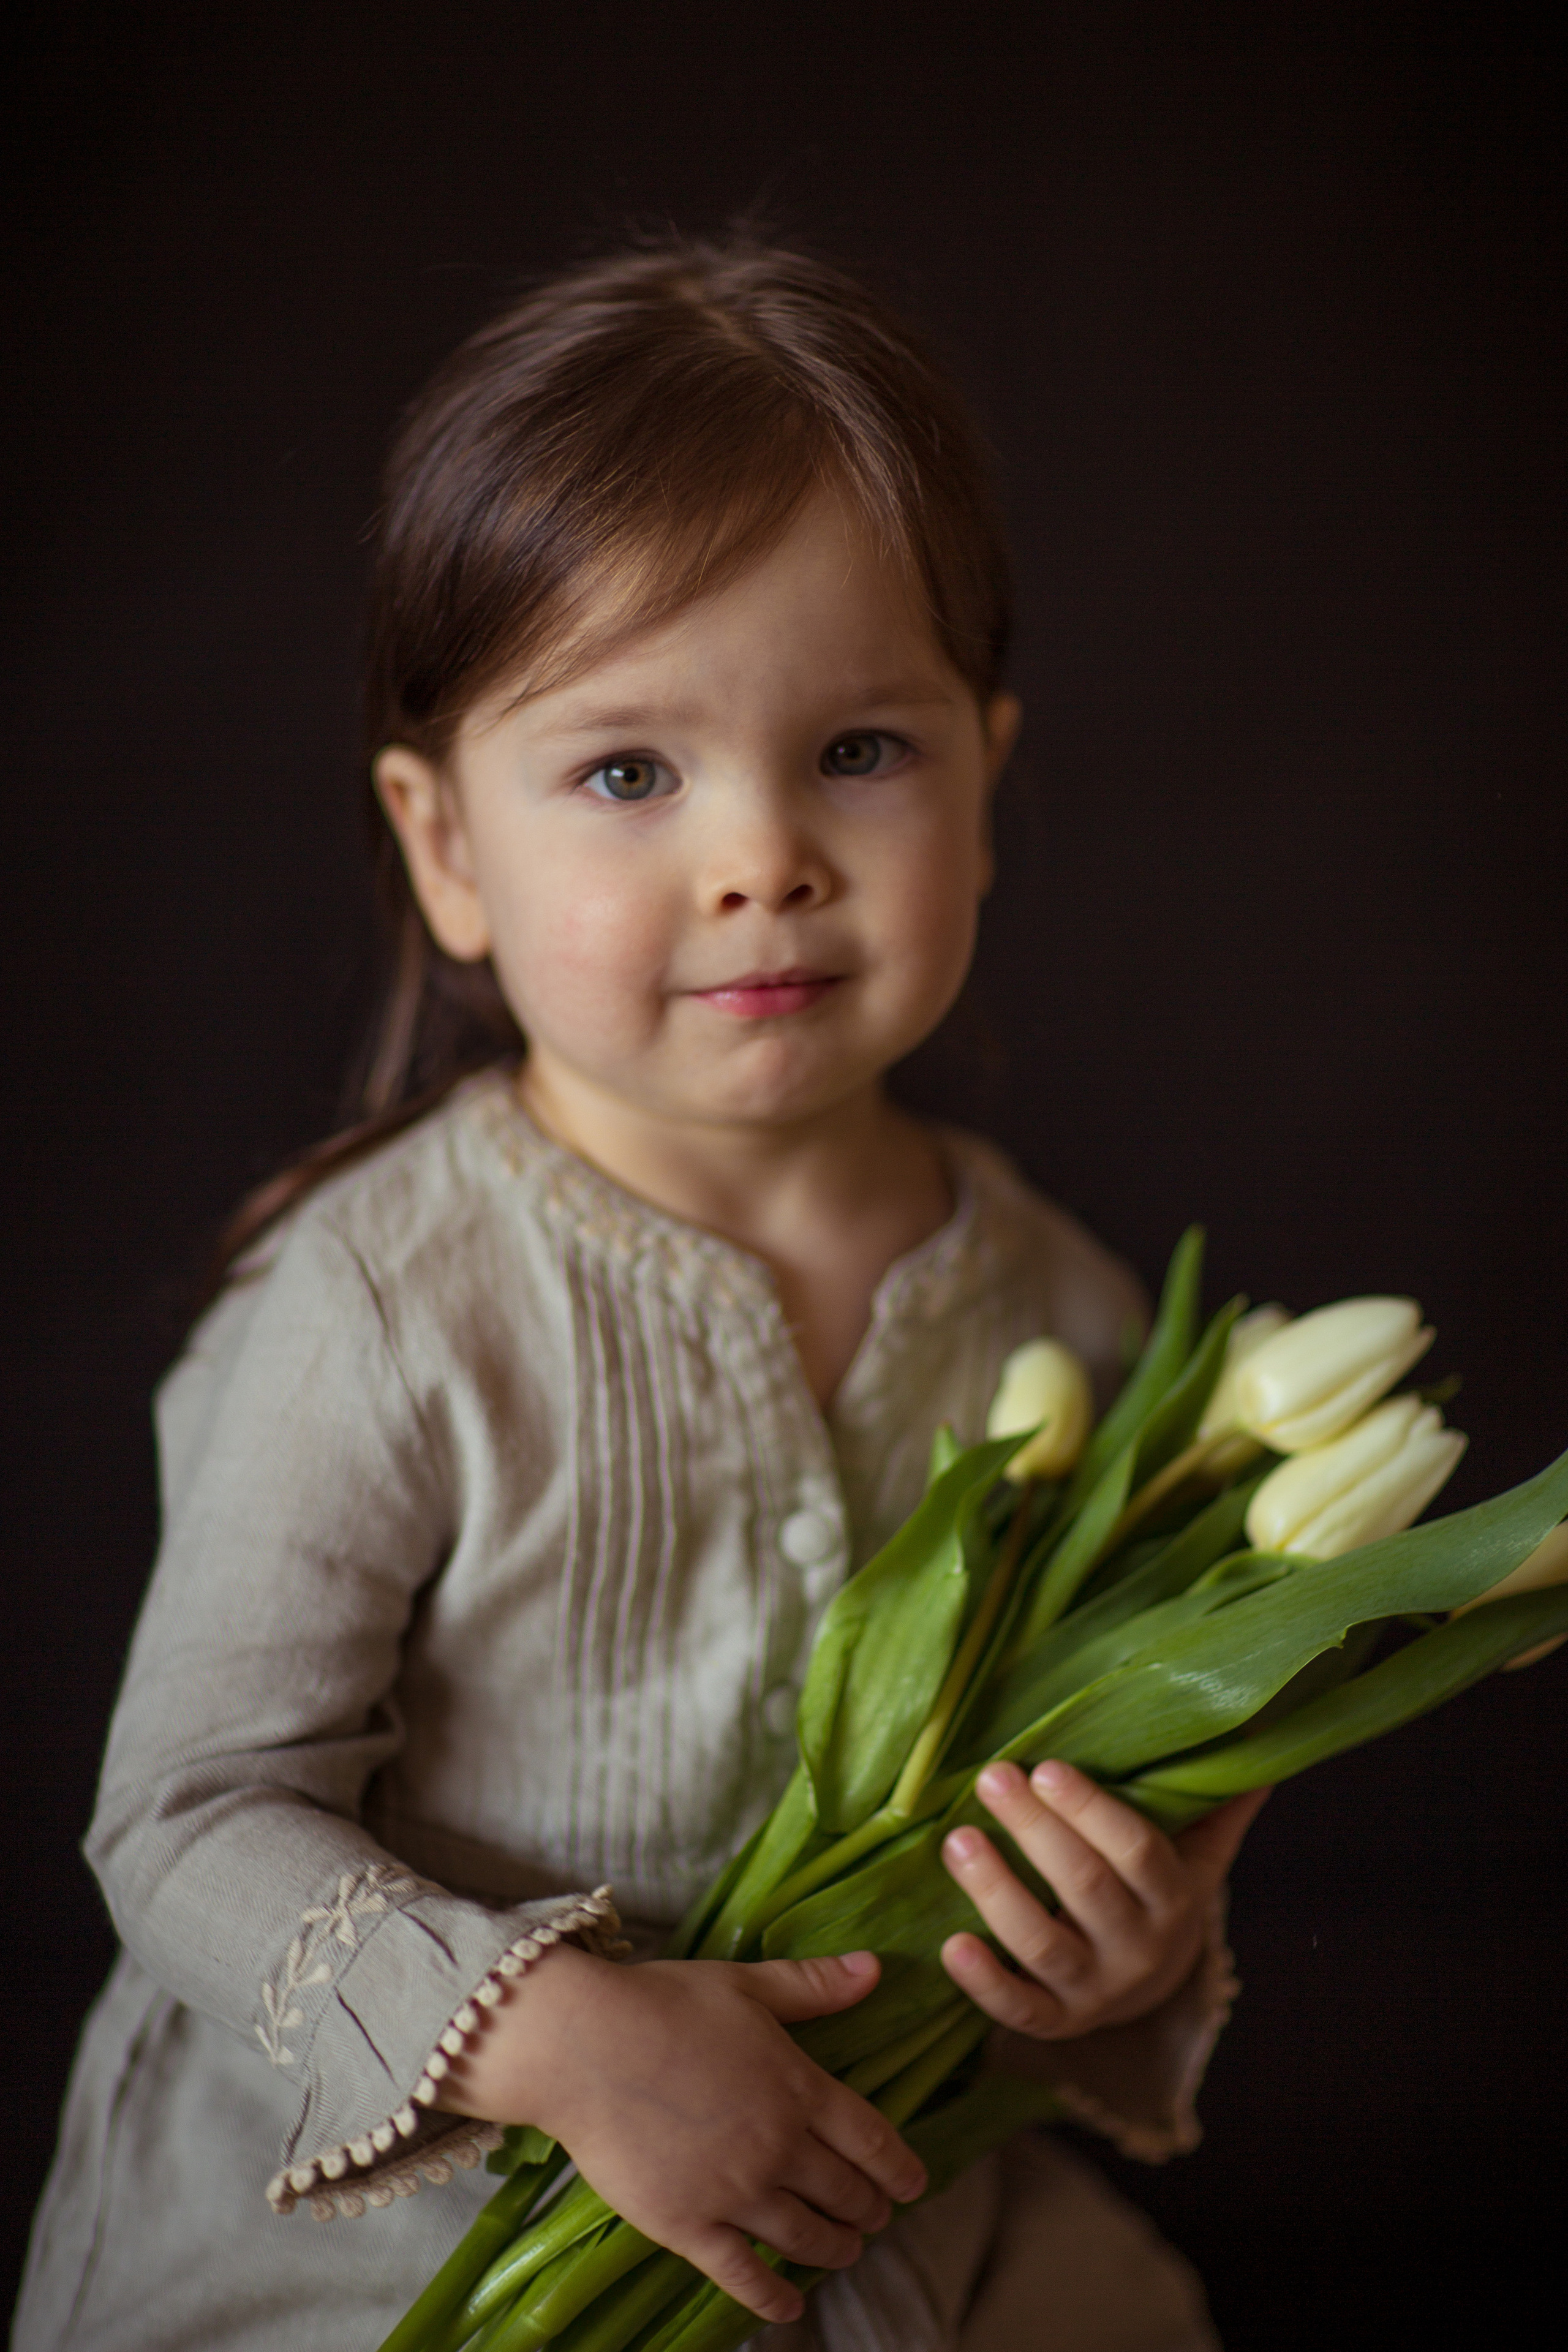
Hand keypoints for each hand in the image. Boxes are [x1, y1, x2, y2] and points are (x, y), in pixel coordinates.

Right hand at [436, 1943, 926, 2324]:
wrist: (581, 2045)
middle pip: (844, 2193)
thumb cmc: (662, 2004)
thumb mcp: (745, 1984)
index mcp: (798, 2087)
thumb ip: (813, 1985)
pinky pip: (743, 2275)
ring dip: (834, 2248)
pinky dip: (773, 2297)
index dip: (899, 2168)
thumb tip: (875, 1970)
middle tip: (875, 2217)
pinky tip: (789, 2305)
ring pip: (804, 2236)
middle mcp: (778, 2147)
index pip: (872, 2140)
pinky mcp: (687, 2225)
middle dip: (868, 2209)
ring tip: (845, 2251)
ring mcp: (734, 2192)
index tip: (914, 2185)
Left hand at [939, 1759, 1267, 2037]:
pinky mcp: (1054, 2022)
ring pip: (1043, 1944)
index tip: (1047, 1769)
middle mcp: (1139, 1949)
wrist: (1150, 1986)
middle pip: (1085, 1887)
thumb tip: (1258, 1730)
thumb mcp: (1197, 1851)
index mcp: (1174, 1898)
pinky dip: (983, 1983)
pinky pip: (1019, 2010)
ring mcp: (1095, 1991)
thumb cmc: (1159, 1892)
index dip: (1092, 1810)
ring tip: (956, 1841)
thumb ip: (1218, 1801)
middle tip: (992, 1778)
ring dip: (996, 1892)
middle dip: (1035, 1829)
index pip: (1137, 1850)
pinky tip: (950, 1945)